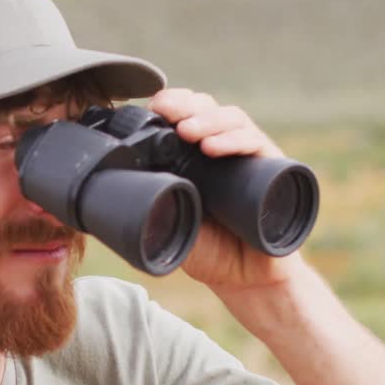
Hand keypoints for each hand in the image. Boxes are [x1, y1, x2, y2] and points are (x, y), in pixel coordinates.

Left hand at [147, 88, 307, 290]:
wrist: (246, 280)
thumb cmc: (209, 254)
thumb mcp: (170, 228)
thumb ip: (150, 211)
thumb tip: (113, 202)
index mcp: (193, 158)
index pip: (183, 115)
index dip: (169, 104)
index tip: (150, 107)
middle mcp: (221, 151)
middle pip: (205, 109)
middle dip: (184, 104)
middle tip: (165, 110)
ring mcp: (247, 156)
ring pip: (231, 118)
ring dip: (207, 119)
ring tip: (186, 131)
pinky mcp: (272, 167)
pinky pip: (255, 143)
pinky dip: (234, 139)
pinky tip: (213, 146)